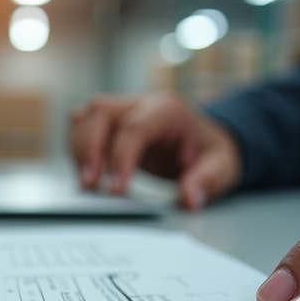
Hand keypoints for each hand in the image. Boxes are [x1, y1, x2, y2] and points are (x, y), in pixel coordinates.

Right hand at [68, 91, 241, 208]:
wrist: (205, 144)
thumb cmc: (210, 154)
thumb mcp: (222, 168)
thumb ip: (207, 181)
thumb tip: (189, 197)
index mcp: (169, 110)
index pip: (135, 126)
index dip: (120, 157)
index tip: (115, 190)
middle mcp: (142, 104)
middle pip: (101, 111)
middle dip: (89, 148)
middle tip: (90, 185)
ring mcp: (124, 110)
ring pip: (86, 115)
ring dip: (78, 148)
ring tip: (86, 183)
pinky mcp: (111, 123)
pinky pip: (82, 125)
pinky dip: (77, 149)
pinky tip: (87, 174)